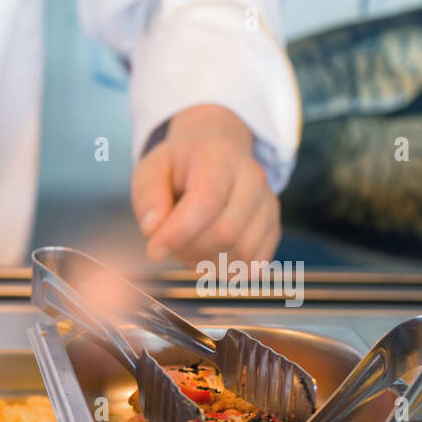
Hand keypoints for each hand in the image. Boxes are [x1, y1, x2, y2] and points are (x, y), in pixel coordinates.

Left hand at [131, 104, 279, 268]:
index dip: (179, 233)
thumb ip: (147, 196)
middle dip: (190, 250)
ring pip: (243, 252)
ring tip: (189, 246)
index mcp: (218, 158)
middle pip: (226, 232)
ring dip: (208, 262)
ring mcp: (267, 203)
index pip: (206, 202)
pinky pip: (255, 262)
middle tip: (170, 244)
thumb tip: (154, 229)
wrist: (216, 151)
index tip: (154, 250)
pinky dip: (228, 269)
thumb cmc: (178, 166)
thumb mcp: (151, 170)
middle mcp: (252, 178)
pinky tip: (209, 255)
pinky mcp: (273, 226)